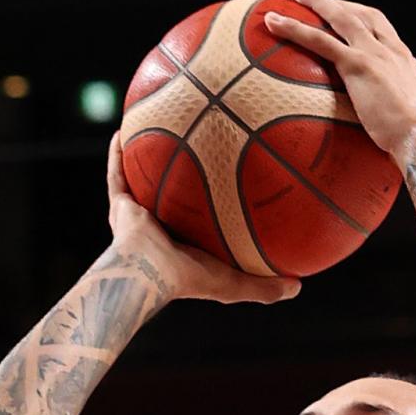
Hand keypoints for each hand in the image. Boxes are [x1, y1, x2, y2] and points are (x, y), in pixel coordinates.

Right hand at [105, 135, 298, 305]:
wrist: (149, 275)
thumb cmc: (190, 279)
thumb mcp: (236, 283)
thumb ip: (265, 287)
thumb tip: (299, 286)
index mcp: (184, 244)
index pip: (199, 219)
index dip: (211, 202)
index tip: (227, 182)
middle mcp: (160, 227)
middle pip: (172, 193)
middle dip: (182, 172)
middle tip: (196, 146)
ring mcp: (138, 215)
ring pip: (142, 178)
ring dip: (147, 155)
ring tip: (157, 127)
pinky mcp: (120, 206)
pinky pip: (117, 173)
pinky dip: (117, 153)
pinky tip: (122, 129)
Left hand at [264, 0, 415, 166]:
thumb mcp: (409, 125)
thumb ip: (393, 120)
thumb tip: (384, 139)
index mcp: (405, 63)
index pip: (383, 32)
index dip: (364, 21)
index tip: (350, 18)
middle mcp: (391, 51)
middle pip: (363, 15)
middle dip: (339, 3)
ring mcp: (374, 54)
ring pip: (340, 18)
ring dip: (316, 3)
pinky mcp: (357, 64)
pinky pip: (319, 41)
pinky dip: (294, 28)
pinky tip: (274, 24)